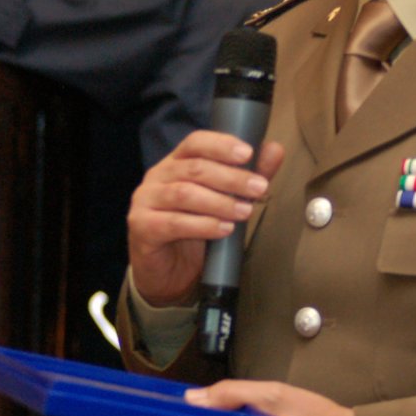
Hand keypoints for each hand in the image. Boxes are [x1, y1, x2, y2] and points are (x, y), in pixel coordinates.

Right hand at [127, 130, 283, 306]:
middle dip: (230, 177)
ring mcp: (145, 201)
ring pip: (183, 194)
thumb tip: (274, 150)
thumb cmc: (194, 231)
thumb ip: (246, 176)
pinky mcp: (142, 227)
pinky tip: (223, 229)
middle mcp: (156, 177)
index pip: (195, 143)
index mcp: (175, 163)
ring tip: (245, 211)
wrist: (167, 272)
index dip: (221, 145)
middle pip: (193, 168)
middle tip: (259, 188)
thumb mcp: (224, 201)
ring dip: (219, 202)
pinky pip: (173, 223)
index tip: (248, 154)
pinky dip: (203, 225)